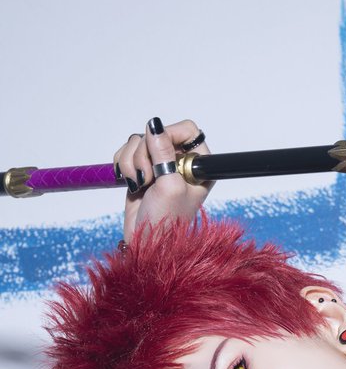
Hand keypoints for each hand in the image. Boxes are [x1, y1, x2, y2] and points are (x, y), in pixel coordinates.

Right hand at [113, 118, 211, 242]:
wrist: (145, 243)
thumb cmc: (166, 222)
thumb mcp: (169, 185)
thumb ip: (163, 153)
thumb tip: (154, 125)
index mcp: (199, 166)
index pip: (187, 130)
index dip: (168, 136)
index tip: (159, 157)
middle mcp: (181, 163)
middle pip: (157, 133)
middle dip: (145, 154)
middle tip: (148, 178)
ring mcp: (161, 166)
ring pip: (138, 141)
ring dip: (132, 162)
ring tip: (139, 184)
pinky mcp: (142, 170)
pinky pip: (126, 152)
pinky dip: (123, 164)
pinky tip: (130, 183)